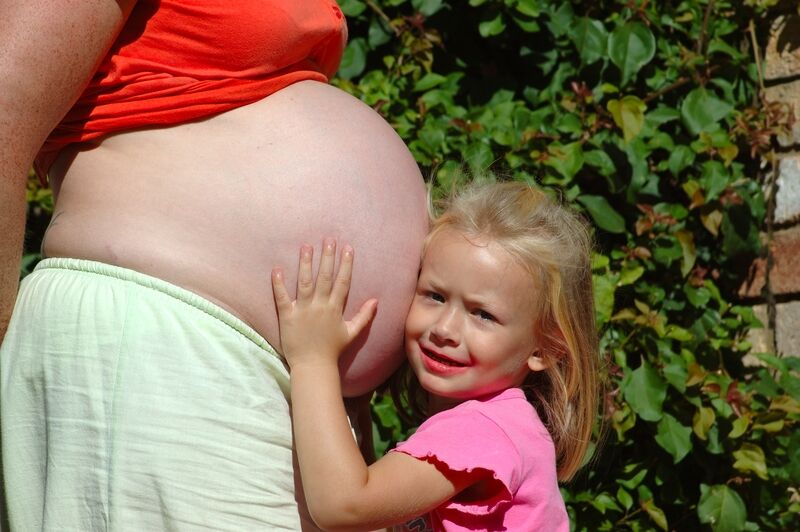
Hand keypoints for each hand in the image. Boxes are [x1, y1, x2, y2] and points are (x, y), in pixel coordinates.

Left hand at [272, 238, 377, 369]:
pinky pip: (282, 297)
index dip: (346, 264)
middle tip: (329, 239)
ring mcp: (303, 310)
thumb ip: (364, 316)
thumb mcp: (351, 333)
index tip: (348, 248)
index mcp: (334, 309)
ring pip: (304, 282)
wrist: (313, 366)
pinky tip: (277, 269)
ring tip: (306, 246)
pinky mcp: (287, 316)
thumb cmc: (332, 350)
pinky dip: (278, 284)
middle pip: (324, 277)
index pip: (342, 282)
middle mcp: (319, 306)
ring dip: (305, 264)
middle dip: (327, 257)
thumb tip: (376, 301)